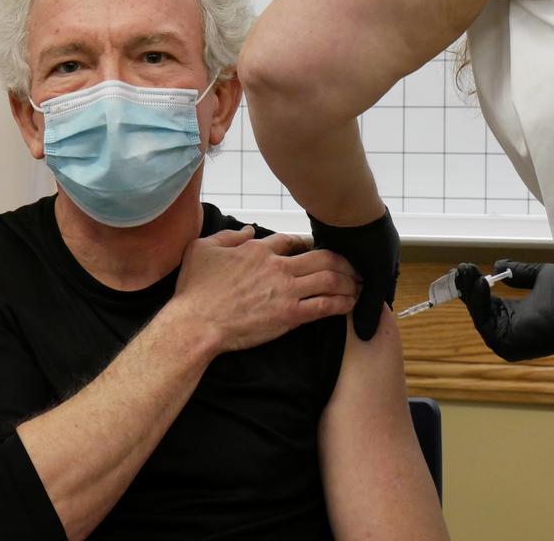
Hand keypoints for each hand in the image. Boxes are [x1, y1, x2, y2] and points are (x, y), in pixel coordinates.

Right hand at [173, 226, 358, 353]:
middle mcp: (277, 267)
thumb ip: (229, 237)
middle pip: (322, 257)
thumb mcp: (202, 249)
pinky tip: (350, 304)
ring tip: (359, 284)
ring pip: (330, 279)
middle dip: (343, 261)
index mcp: (258, 251)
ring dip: (349, 281)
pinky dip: (342, 303)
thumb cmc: (195, 289)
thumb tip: (249, 231)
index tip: (314, 250)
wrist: (196, 323)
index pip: (292, 241)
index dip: (307, 244)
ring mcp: (285, 291)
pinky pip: (324, 306)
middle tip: (353, 266)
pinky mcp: (290, 315)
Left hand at [308, 207, 399, 340]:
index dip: (369, 309)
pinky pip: (321, 261)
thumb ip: (370, 305)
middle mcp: (367, 254)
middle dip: (347, 297)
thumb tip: (366, 334)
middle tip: (335, 318)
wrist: (346, 205)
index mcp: (385, 261)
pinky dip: (316, 272)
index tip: (359, 327)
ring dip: (330, 285)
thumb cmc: (370, 240)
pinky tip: (307, 286)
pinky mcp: (328, 239)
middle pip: (357, 284)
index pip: (379, 293)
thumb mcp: (377, 276)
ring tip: (318, 305)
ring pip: (337, 274)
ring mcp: (347, 246)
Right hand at [455, 260, 553, 361]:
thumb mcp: (540, 277)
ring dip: (470, 292)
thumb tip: (497, 265)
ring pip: (479, 314)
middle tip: (459, 269)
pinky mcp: (506, 345)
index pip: (488, 303)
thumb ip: (519, 273)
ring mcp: (507, 341)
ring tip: (467, 272)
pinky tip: (480, 283)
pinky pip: (485, 321)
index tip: (464, 269)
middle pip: (479, 309)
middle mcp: (509, 331)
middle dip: (467, 287)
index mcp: (517, 318)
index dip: (475, 286)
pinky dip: (479, 302)